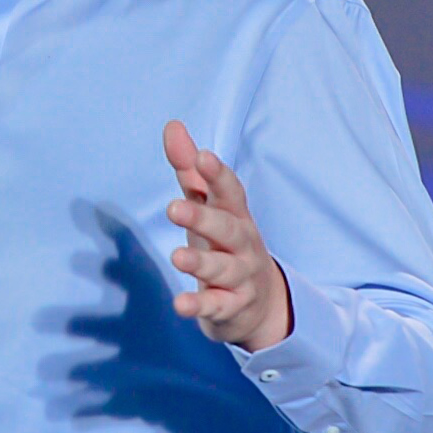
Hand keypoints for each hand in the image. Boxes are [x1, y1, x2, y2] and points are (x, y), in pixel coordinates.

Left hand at [164, 119, 291, 351]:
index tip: (202, 156)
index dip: (217, 175)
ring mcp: (240, 277)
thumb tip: (172, 125)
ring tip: (176, 257)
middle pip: (227, 228)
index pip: (231, 191)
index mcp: (236, 215)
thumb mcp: (211, 208)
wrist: (260, 304)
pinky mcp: (231, 307)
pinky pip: (216, 306)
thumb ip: (190, 171)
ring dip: (200, 263)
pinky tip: (180, 304)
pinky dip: (199, 306)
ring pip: (222, 268)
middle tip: (173, 209)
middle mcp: (242, 244)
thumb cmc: (226, 244)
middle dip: (202, 218)